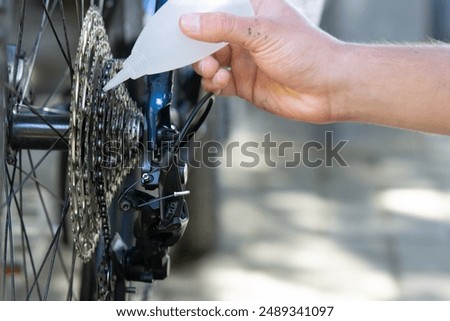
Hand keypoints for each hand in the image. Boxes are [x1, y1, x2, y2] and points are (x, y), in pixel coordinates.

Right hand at [179, 0, 344, 122]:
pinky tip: (222, 83)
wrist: (329, 90)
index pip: (216, 6)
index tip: (179, 20)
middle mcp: (247, 35)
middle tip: (194, 52)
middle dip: (197, 45)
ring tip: (213, 70)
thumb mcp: (263, 32)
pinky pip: (219, 83)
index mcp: (252, 10)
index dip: (196, 12)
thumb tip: (189, 22)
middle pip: (207, 36)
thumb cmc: (309, 53)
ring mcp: (245, 60)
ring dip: (205, 66)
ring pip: (209, 60)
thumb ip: (223, 27)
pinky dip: (214, 84)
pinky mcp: (245, 84)